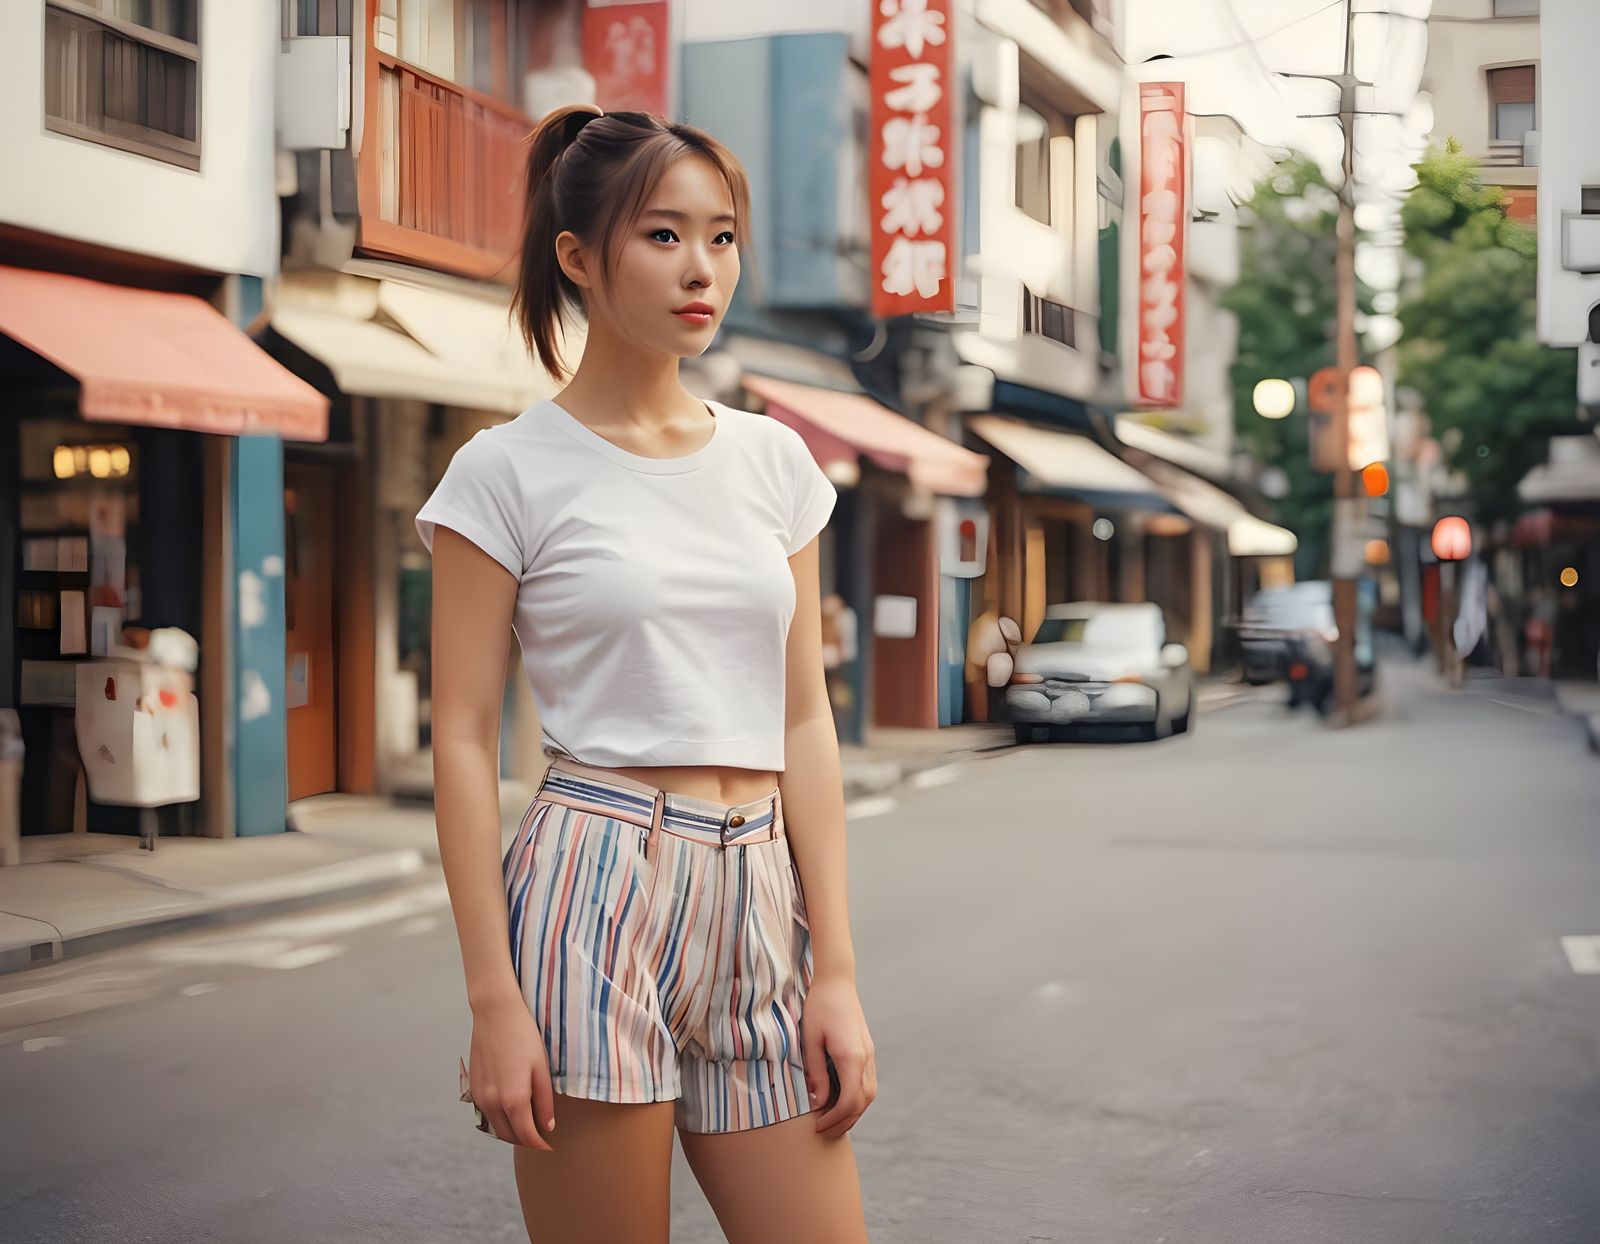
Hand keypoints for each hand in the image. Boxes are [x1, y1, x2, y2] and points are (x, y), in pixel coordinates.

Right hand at [467, 993, 556, 1149]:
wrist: (495, 1014)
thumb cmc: (523, 1037)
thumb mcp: (541, 1068)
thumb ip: (544, 1101)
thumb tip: (547, 1126)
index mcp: (513, 1099)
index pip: (527, 1135)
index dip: (540, 1144)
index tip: (550, 1146)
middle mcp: (492, 1103)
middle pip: (509, 1136)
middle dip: (526, 1140)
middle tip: (541, 1137)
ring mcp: (480, 1097)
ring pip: (496, 1128)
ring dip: (512, 1132)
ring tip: (529, 1125)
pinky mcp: (474, 1088)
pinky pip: (487, 1115)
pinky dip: (499, 1120)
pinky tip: (512, 1110)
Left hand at [801, 974, 876, 1138]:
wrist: (837, 981)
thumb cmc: (819, 1007)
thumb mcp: (810, 1040)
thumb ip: (816, 1072)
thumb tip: (818, 1103)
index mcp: (852, 1056)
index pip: (850, 1102)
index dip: (835, 1119)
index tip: (817, 1126)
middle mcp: (866, 1058)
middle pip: (863, 1103)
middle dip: (845, 1122)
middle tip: (824, 1132)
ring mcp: (870, 1054)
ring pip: (869, 1094)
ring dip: (853, 1112)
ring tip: (832, 1122)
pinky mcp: (867, 1050)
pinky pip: (867, 1082)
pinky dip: (857, 1098)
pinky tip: (841, 1102)